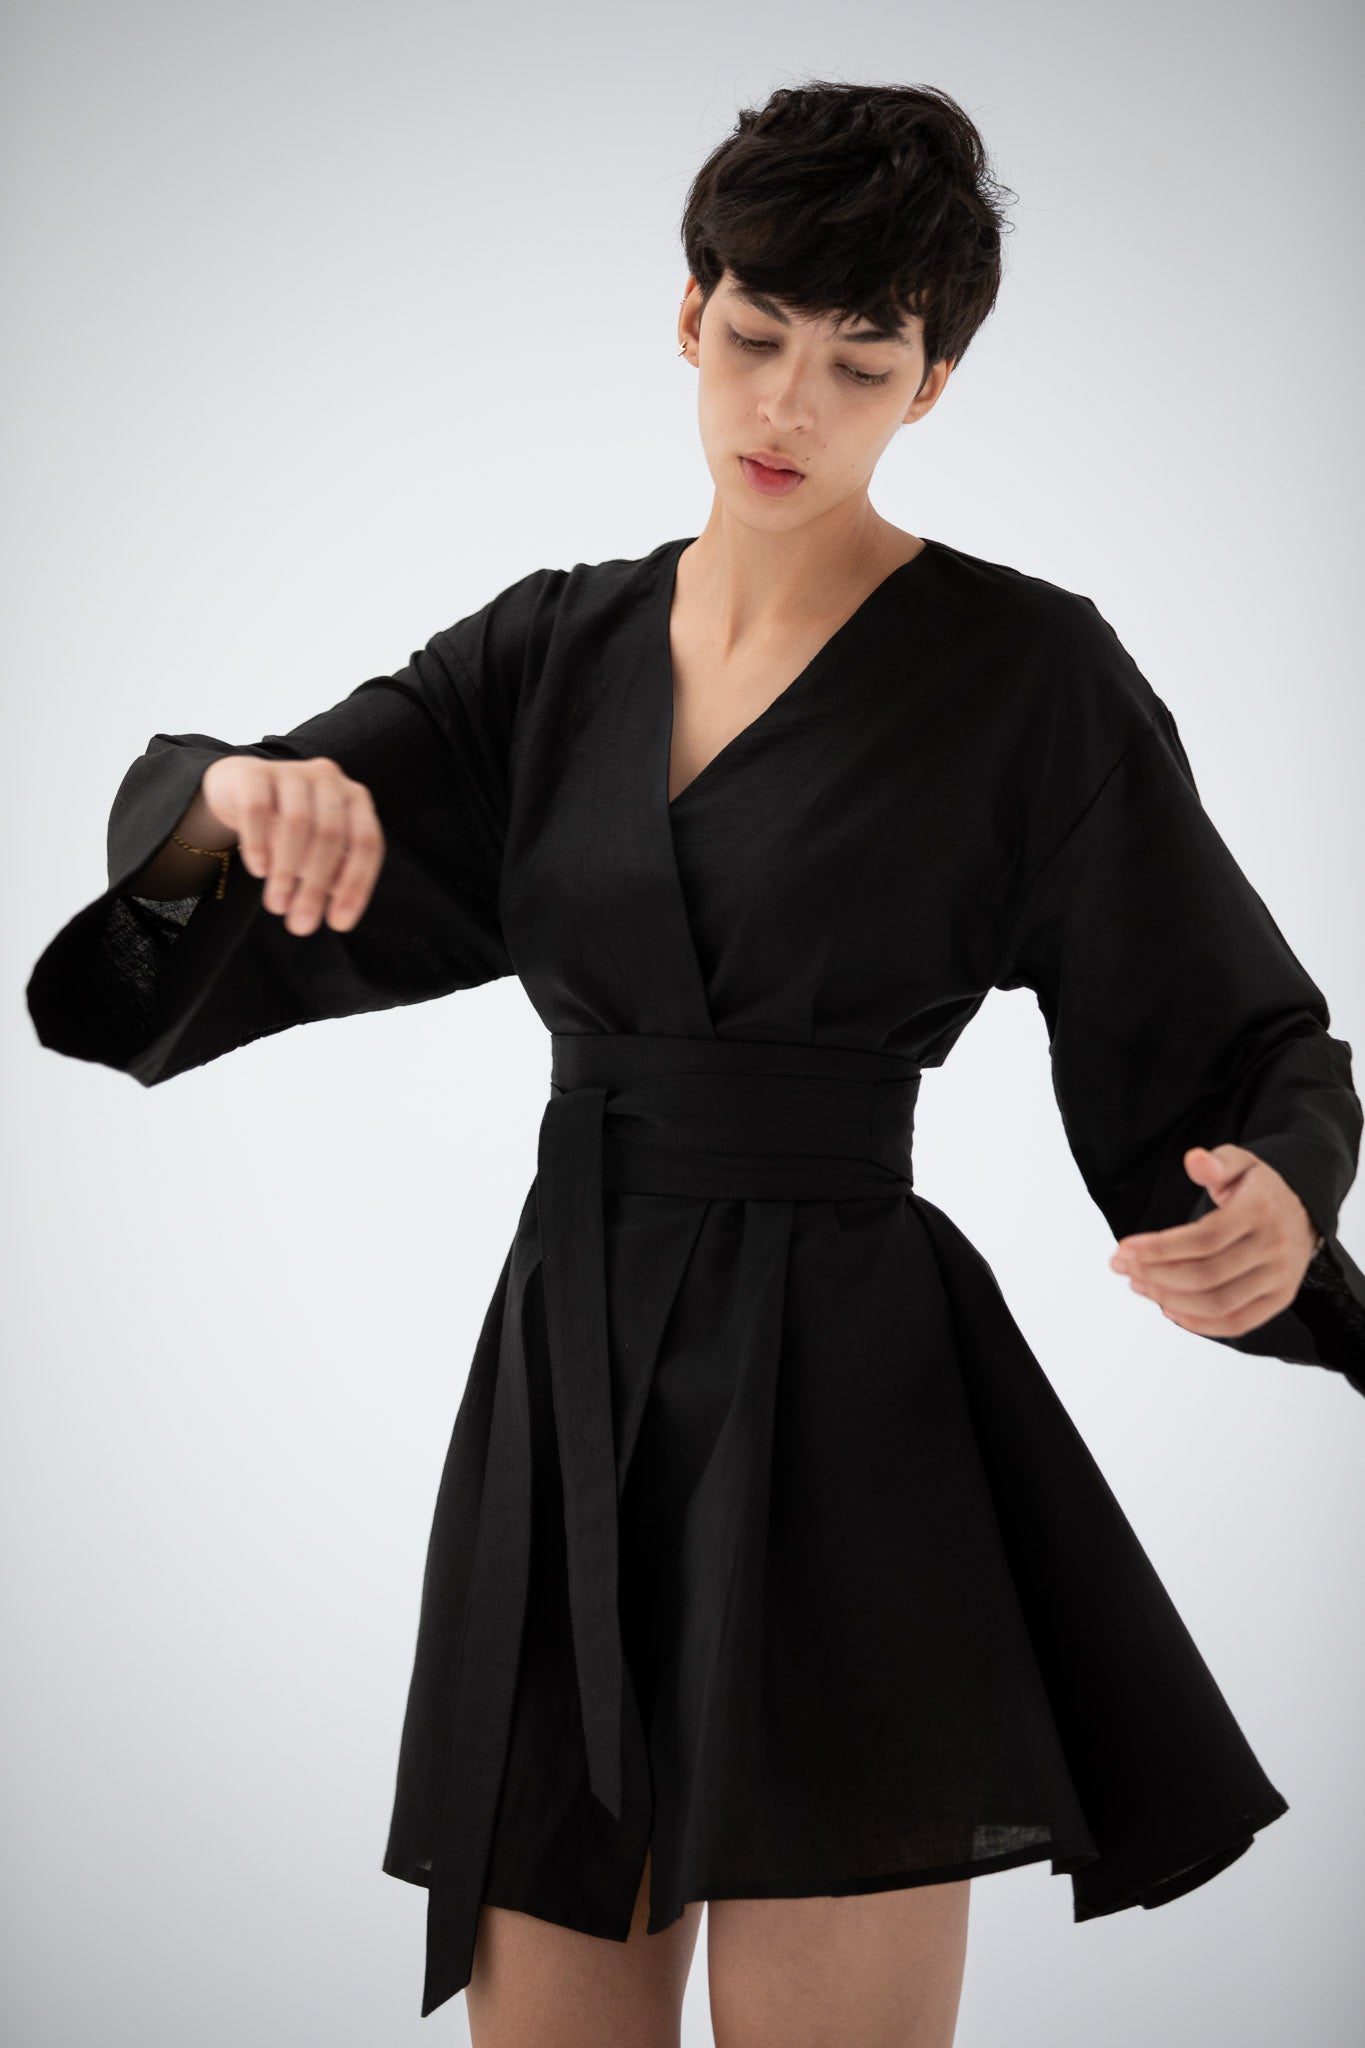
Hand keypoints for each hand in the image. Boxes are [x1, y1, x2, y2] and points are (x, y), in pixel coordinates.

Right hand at [200, 754, 385, 935]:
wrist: (240, 790)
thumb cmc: (289, 828)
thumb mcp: (317, 852)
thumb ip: (332, 877)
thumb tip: (340, 917)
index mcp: (355, 798)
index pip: (367, 843)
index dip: (356, 886)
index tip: (340, 925)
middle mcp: (329, 779)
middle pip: (331, 835)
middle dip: (316, 887)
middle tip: (300, 926)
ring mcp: (292, 771)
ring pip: (297, 822)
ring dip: (288, 871)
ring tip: (277, 906)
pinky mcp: (254, 773)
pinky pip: (258, 808)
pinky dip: (259, 842)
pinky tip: (259, 872)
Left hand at [1108, 1143, 1320, 1337]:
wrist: (1303, 1211)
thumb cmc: (1257, 1187)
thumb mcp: (1239, 1164)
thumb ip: (1215, 1163)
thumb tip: (1194, 1160)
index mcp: (1260, 1210)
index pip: (1204, 1239)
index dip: (1160, 1248)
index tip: (1123, 1249)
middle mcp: (1274, 1247)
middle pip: (1206, 1275)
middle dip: (1156, 1274)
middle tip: (1121, 1266)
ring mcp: (1280, 1277)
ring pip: (1218, 1302)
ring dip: (1170, 1298)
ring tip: (1138, 1284)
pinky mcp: (1280, 1299)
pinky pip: (1238, 1322)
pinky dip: (1200, 1324)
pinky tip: (1169, 1309)